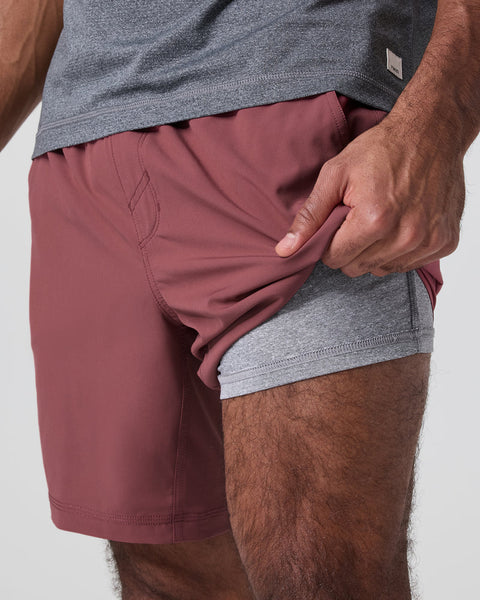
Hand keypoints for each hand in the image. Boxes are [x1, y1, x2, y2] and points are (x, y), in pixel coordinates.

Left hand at [274, 114, 465, 276]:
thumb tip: (284, 251)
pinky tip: (402, 223)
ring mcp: (428, 241)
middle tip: (358, 219)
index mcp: (374, 220)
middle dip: (351, 248)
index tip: (337, 223)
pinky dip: (400, 250)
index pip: (334, 259)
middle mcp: (405, 236)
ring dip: (375, 252)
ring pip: (382, 270)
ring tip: (381, 219)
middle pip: (357, 268)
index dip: (329, 243)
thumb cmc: (381, 149)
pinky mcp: (445, 242)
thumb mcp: (335, 175)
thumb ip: (310, 216)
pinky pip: (409, 265)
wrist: (432, 132)